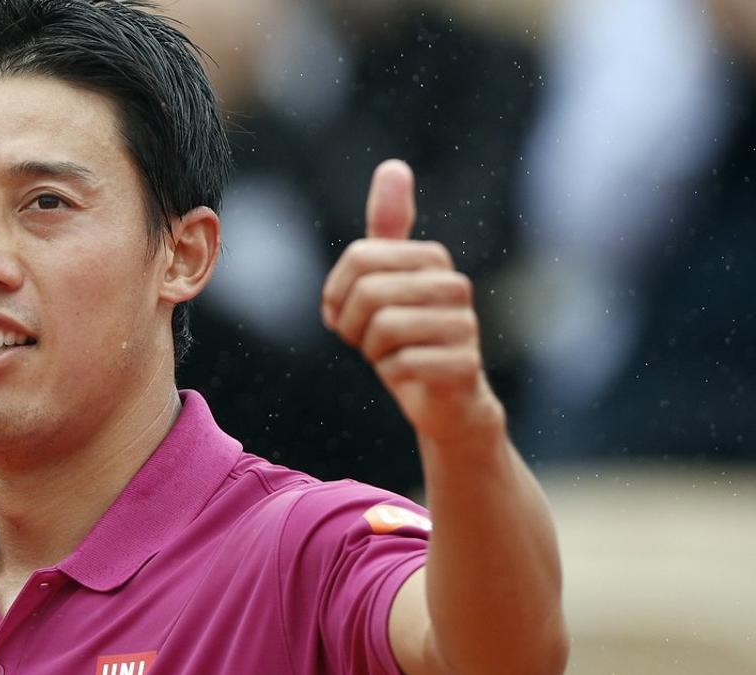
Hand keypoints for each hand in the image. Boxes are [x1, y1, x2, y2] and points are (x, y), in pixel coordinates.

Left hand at [321, 159, 504, 447]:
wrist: (445, 400)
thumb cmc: (407, 336)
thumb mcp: (388, 279)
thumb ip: (388, 227)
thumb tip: (394, 165)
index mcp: (431, 257)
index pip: (358, 258)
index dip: (337, 293)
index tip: (346, 313)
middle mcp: (454, 284)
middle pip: (368, 292)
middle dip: (352, 325)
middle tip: (366, 340)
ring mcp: (465, 325)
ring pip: (383, 328)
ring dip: (372, 351)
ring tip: (389, 355)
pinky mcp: (466, 365)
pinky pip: (402, 364)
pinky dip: (392, 374)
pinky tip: (408, 376)